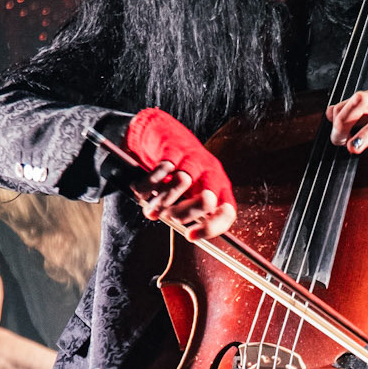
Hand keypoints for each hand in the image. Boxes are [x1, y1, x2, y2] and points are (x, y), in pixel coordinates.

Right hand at [124, 109, 236, 240]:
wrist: (160, 132)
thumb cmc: (177, 170)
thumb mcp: (188, 193)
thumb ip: (187, 212)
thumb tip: (184, 233)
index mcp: (219, 187)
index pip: (227, 212)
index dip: (210, 228)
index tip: (190, 236)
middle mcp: (211, 172)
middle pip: (207, 199)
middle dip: (183, 213)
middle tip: (167, 216)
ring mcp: (193, 158)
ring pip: (182, 183)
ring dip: (161, 199)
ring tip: (150, 207)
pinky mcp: (174, 147)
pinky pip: (162, 168)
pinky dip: (148, 183)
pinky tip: (141, 190)